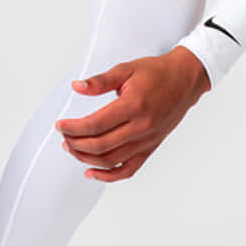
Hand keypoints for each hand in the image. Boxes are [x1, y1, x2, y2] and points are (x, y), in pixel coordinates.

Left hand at [53, 46, 210, 181]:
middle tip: (63, 137)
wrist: (184, 81)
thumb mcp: (126, 69)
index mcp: (133, 106)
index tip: (60, 125)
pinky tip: (91, 172)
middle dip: (76, 144)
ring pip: (111, 160)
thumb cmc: (156, 73)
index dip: (73, 128)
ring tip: (72, 149)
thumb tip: (77, 87)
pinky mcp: (150, 148)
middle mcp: (141, 127)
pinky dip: (108, 176)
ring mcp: (146, 141)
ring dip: (86, 158)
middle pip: (100, 145)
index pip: (96, 124)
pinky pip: (128, 169)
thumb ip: (100, 81)